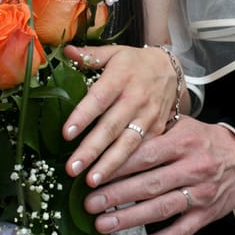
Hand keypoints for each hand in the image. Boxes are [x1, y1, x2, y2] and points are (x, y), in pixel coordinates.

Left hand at [62, 44, 184, 187]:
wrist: (170, 69)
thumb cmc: (134, 63)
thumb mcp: (115, 52)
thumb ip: (90, 55)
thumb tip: (64, 51)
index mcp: (121, 77)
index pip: (100, 98)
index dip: (83, 115)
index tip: (66, 133)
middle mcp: (135, 99)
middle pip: (112, 127)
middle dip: (92, 149)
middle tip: (72, 168)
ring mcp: (149, 117)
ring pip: (128, 143)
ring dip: (110, 165)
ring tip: (92, 182)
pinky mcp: (158, 130)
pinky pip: (143, 150)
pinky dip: (130, 168)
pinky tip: (115, 183)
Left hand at [82, 116, 234, 234]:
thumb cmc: (204, 141)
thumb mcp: (182, 126)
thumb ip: (153, 130)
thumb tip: (116, 135)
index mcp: (183, 142)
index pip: (145, 154)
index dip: (117, 165)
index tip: (92, 174)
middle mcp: (193, 167)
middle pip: (149, 183)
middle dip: (116, 195)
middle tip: (90, 202)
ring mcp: (201, 193)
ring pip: (161, 208)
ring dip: (130, 218)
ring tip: (103, 224)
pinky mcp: (206, 214)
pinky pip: (181, 231)